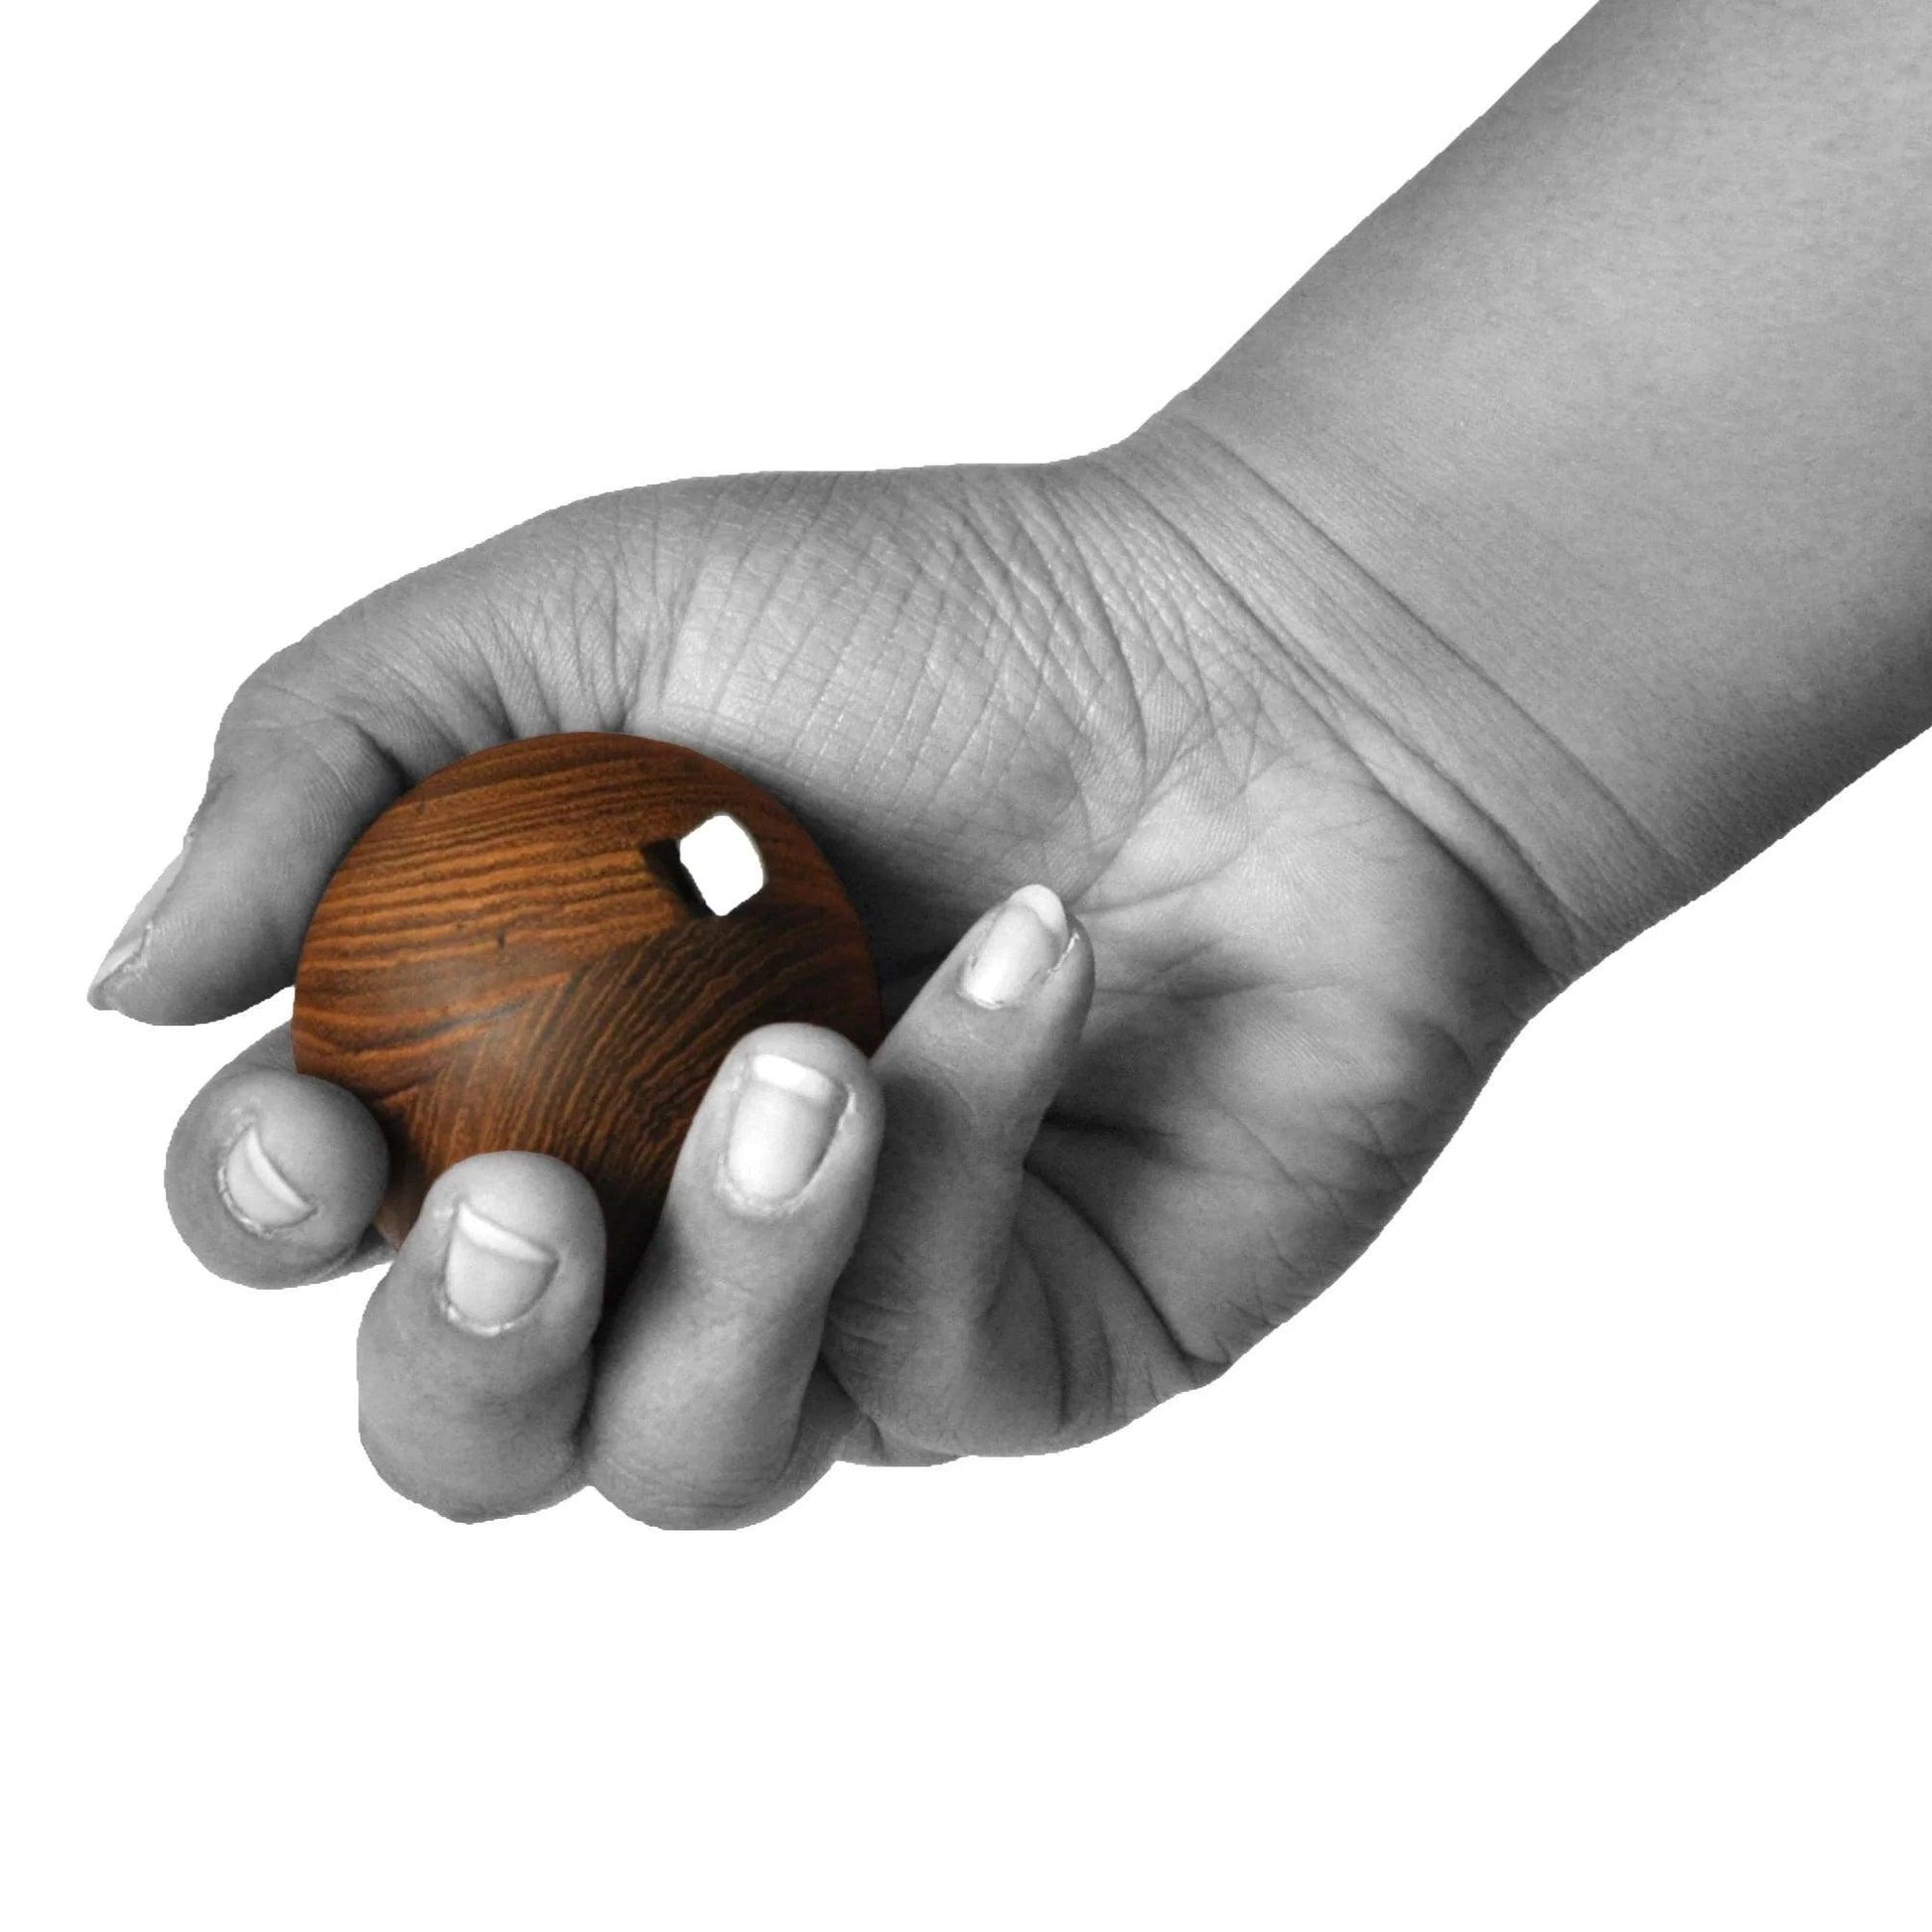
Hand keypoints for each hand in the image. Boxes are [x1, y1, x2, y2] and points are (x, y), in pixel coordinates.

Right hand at [96, 448, 1554, 1524]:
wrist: (1270, 665)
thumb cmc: (941, 626)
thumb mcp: (591, 614)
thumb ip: (335, 762)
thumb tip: (135, 982)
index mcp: (534, 1056)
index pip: (330, 1218)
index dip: (274, 1214)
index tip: (315, 1127)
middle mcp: (674, 1213)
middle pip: (473, 1425)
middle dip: (458, 1353)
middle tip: (512, 1200)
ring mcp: (853, 1305)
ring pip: (688, 1449)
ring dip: (725, 1269)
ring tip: (802, 1065)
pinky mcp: (1031, 1348)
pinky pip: (926, 1351)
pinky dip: (954, 1154)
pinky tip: (1024, 960)